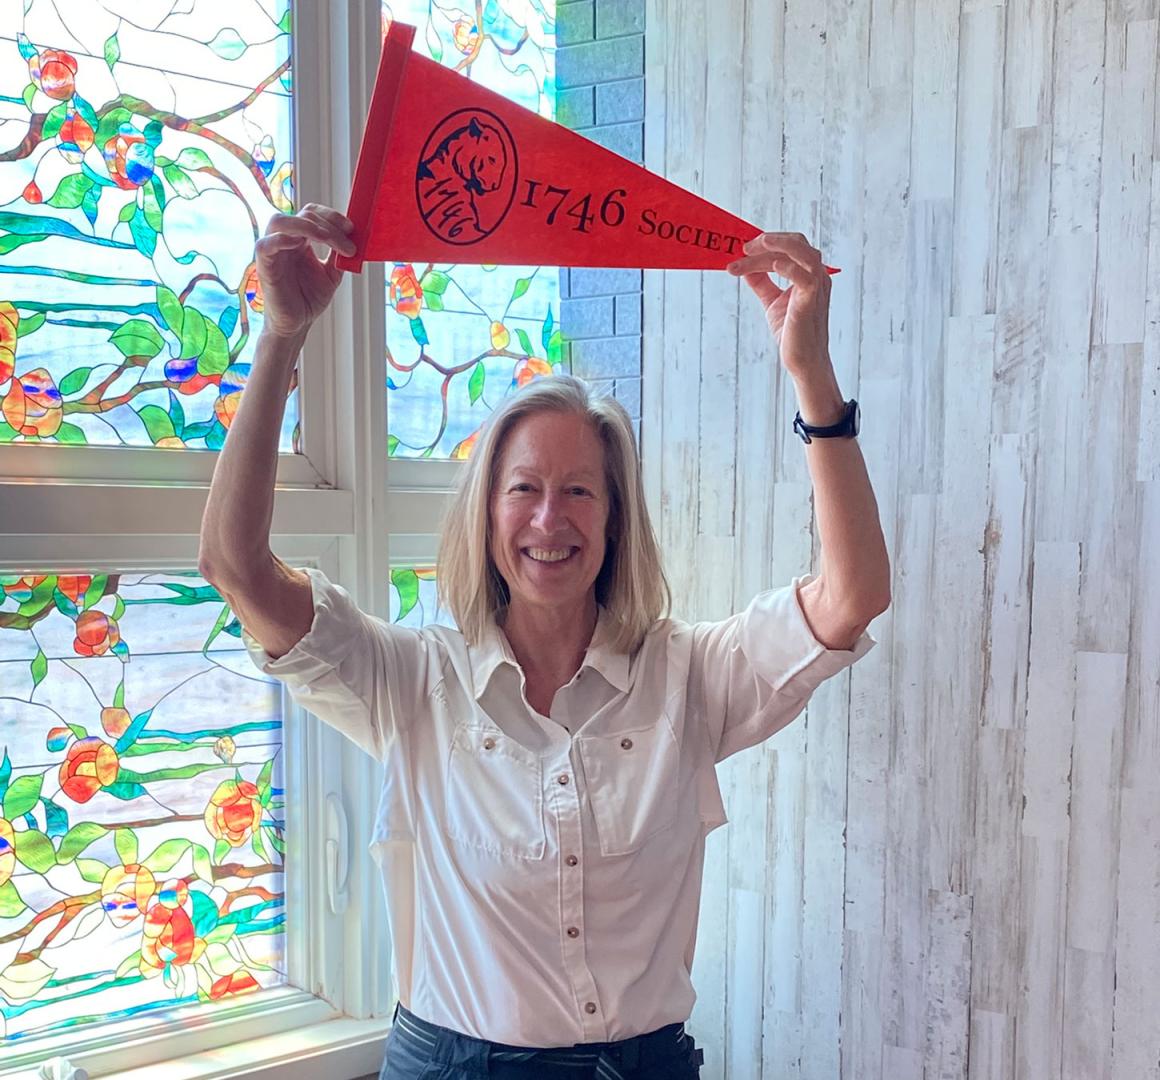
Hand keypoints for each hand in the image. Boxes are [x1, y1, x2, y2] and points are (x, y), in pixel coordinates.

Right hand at [254, 204, 355, 338]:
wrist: (298, 323)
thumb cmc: (309, 298)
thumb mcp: (331, 274)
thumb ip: (338, 255)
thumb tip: (352, 237)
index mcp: (300, 239)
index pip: (312, 213)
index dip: (332, 216)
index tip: (351, 228)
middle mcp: (285, 240)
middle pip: (302, 214)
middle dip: (328, 225)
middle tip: (348, 244)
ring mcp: (273, 251)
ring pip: (280, 221)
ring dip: (307, 226)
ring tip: (328, 240)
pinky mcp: (263, 265)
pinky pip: (265, 244)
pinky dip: (282, 239)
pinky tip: (300, 244)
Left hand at [727, 232, 831, 379]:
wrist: (801, 360)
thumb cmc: (791, 332)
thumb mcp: (772, 301)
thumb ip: (762, 283)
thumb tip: (745, 268)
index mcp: (809, 273)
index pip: (791, 245)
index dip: (768, 243)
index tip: (744, 249)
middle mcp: (817, 276)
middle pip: (796, 242)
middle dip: (768, 241)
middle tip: (743, 249)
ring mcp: (817, 287)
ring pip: (801, 252)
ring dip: (775, 246)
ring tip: (750, 249)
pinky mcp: (811, 301)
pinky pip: (805, 276)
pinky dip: (787, 267)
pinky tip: (770, 266)